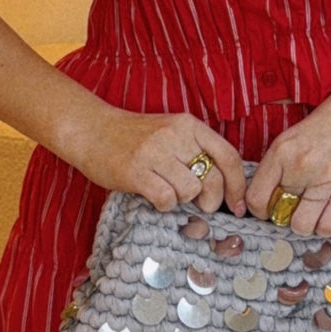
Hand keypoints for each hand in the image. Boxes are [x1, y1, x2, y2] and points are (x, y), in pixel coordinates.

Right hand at [76, 104, 249, 214]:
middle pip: (213, 178)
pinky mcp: (135, 171)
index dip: (237, 186)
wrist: (92, 130)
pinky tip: (154, 196)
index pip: (228, 156)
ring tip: (167, 191)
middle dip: (211, 200)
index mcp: (189, 125)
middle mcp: (175, 135)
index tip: (238, 206)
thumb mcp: (172, 133)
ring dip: (182, 199)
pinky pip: (166, 199)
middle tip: (200, 204)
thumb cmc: (136, 137)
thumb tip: (225, 189)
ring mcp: (154, 152)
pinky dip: (164, 205)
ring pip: (190, 191)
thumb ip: (197, 152)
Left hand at [243, 65, 330, 235]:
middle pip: (277, 215)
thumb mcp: (297, 132)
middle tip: (291, 207)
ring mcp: (325, 182)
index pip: (255, 198)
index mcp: (282, 151)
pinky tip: (326, 214)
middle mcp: (300, 168)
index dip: (259, 208)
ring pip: (300, 226)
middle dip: (281, 215)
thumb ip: (281, 162)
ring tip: (309, 212)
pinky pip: (327, 227)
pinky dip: (324, 226)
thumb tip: (270, 191)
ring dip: (302, 223)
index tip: (268, 205)